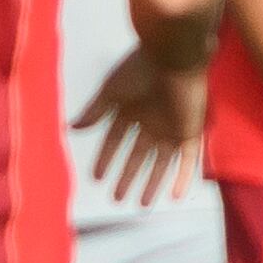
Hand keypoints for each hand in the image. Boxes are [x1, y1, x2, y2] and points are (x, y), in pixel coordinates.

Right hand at [77, 46, 207, 205]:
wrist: (174, 58)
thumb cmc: (140, 70)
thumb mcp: (111, 91)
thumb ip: (94, 111)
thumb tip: (72, 128)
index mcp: (130, 110)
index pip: (115, 141)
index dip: (106, 159)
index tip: (96, 177)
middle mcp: (150, 123)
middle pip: (137, 156)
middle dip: (127, 177)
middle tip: (117, 198)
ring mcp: (171, 128)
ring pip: (161, 163)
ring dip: (152, 183)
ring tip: (142, 204)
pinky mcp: (190, 131)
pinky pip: (188, 159)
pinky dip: (183, 177)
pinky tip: (175, 196)